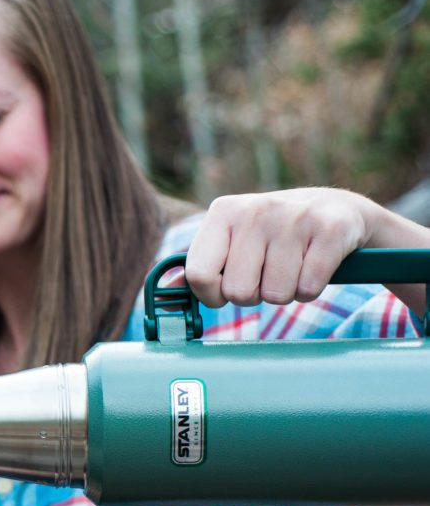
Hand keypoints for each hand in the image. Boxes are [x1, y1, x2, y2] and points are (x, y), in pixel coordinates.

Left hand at [184, 188, 371, 308]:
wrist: (339, 210)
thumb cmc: (274, 235)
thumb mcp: (233, 240)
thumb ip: (201, 265)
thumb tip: (166, 289)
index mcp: (223, 212)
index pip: (198, 275)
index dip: (212, 295)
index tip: (226, 290)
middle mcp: (255, 209)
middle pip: (238, 292)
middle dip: (254, 294)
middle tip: (269, 273)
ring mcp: (294, 217)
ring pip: (275, 295)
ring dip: (285, 292)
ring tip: (293, 266)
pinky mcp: (330, 229)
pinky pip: (308, 288)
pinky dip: (310, 289)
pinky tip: (313, 266)